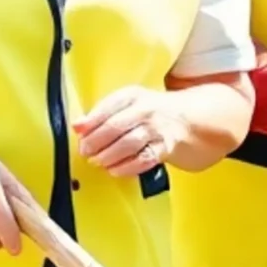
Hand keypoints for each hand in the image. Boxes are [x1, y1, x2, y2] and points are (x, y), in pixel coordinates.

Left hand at [71, 86, 189, 178]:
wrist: (189, 121)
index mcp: (133, 95)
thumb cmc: (152, 114)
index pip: (107, 106)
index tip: (79, 132)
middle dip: (96, 142)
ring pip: (128, 143)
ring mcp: (157, 129)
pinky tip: (115, 170)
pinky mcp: (166, 148)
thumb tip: (78, 126)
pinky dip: (126, 167)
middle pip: (115, 126)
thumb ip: (103, 114)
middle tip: (85, 151)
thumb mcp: (130, 104)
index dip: (90, 121)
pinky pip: (142, 159)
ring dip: (108, 156)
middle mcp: (145, 109)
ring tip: (98, 161)